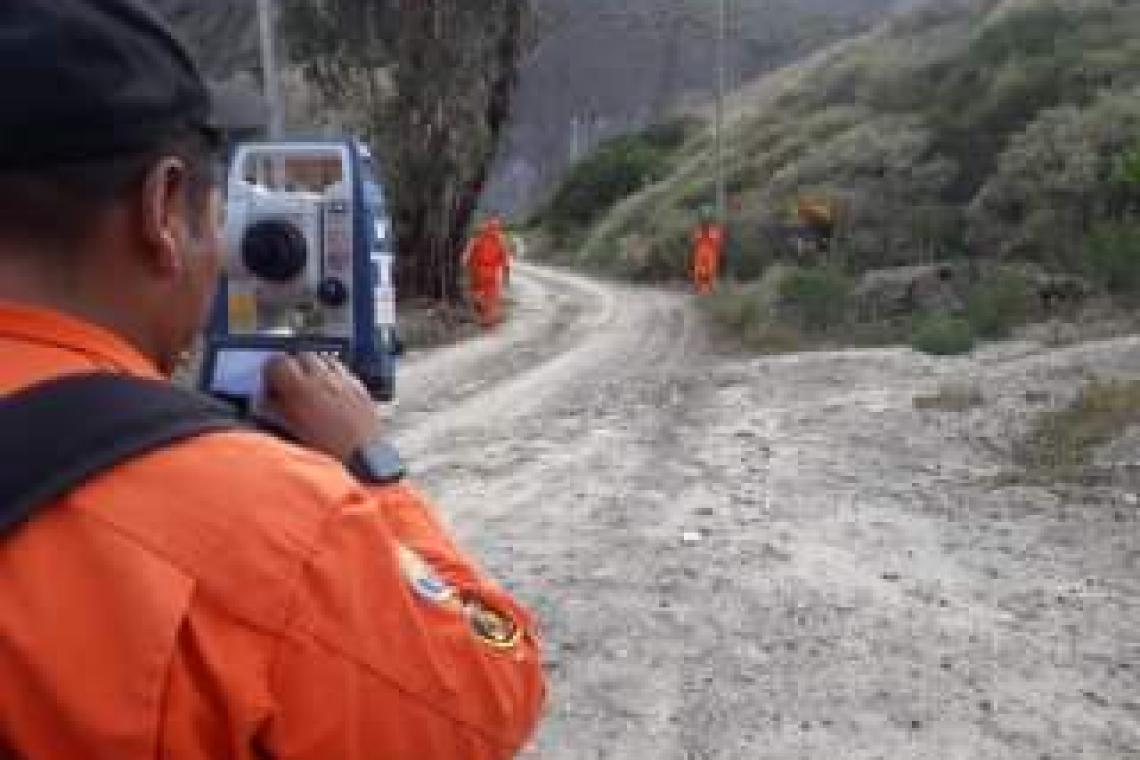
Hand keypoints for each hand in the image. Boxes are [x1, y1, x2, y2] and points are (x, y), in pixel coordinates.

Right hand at [262, 353, 381, 461]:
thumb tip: (265, 401)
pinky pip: (342, 370)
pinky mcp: (360, 387)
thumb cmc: (325, 453)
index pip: (278, 362)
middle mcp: (323, 378)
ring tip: (310, 385)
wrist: (364, 461)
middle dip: (292, 365)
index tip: (270, 382)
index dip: (271, 370)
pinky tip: (331, 391)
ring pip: (323, 359)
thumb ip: (275, 411)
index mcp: (300, 388)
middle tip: (289, 382)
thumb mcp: (291, 434)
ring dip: (313, 366)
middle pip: (301, 355)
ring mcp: (344, 380)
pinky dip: (333, 374)